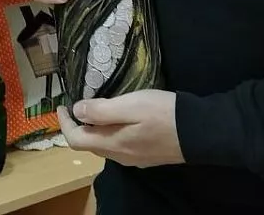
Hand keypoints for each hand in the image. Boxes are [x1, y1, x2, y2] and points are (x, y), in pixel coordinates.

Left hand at [58, 90, 183, 167]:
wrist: (201, 133)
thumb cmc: (164, 114)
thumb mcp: (131, 105)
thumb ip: (102, 110)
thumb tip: (77, 110)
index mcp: (113, 144)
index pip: (76, 140)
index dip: (64, 123)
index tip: (62, 105)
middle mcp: (120, 156)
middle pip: (88, 145)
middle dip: (77, 126)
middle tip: (75, 105)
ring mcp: (134, 158)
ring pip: (104, 146)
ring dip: (93, 130)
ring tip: (94, 109)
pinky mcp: (146, 156)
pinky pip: (118, 146)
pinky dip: (108, 133)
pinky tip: (117, 119)